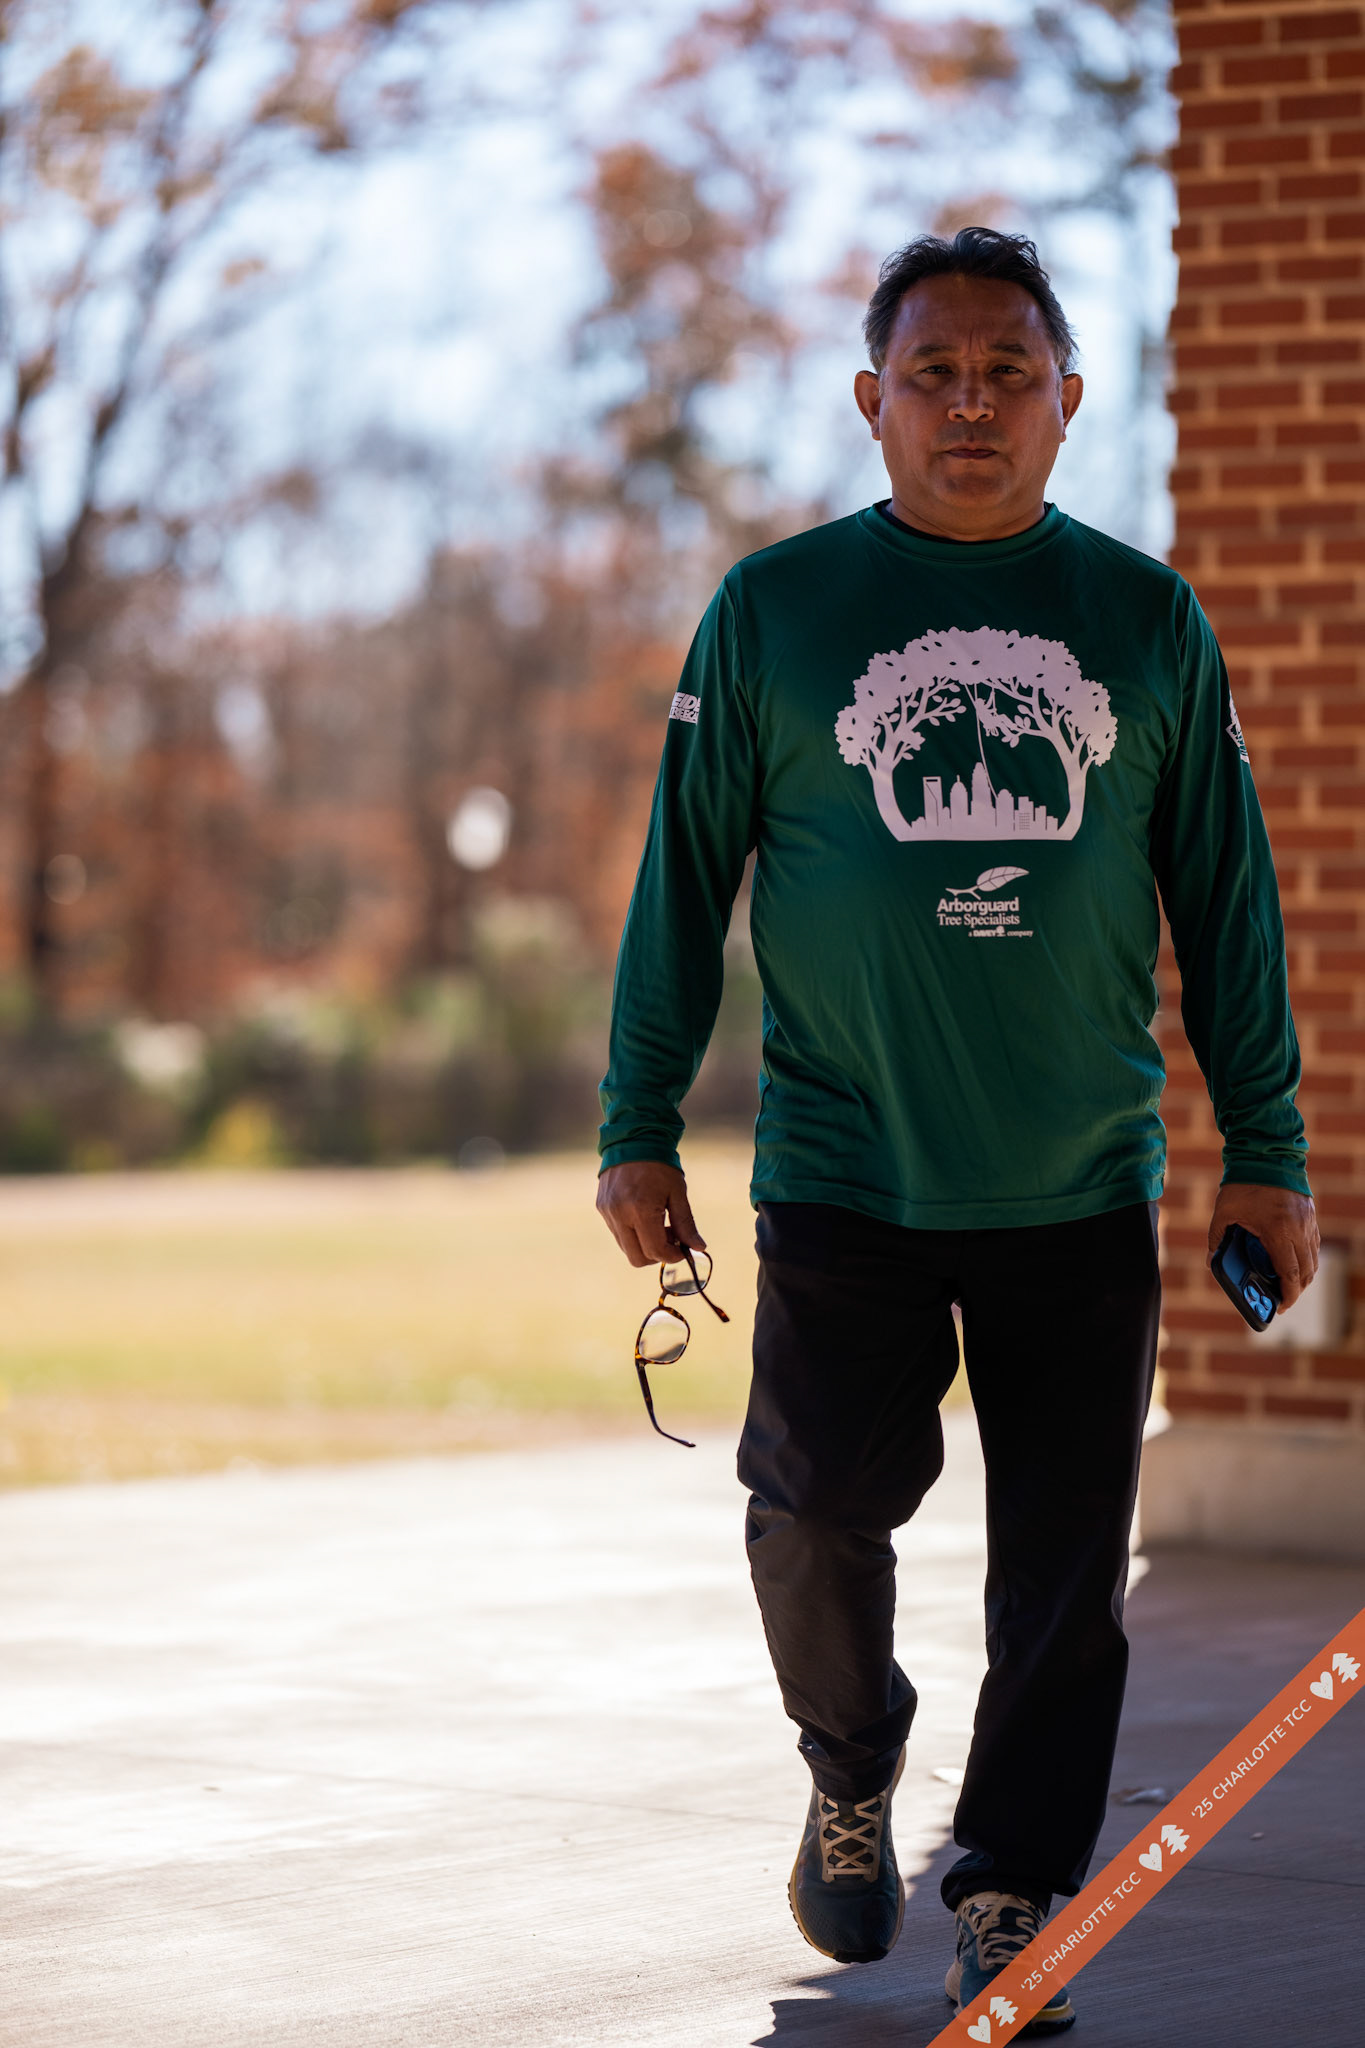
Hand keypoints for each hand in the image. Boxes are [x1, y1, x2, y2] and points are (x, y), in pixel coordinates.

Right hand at [596, 1160, 705, 1268]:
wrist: (633, 1138)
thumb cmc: (660, 1164)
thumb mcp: (678, 1193)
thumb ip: (686, 1223)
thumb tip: (698, 1248)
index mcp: (640, 1209)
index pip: (655, 1250)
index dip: (672, 1256)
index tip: (683, 1249)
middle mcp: (620, 1214)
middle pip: (637, 1258)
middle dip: (656, 1255)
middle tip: (671, 1239)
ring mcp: (607, 1212)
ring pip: (626, 1248)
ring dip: (644, 1245)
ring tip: (658, 1224)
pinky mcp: (602, 1208)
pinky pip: (617, 1233)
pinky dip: (633, 1233)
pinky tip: (643, 1216)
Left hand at [1207, 1183, 1319, 1310]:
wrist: (1265, 1153)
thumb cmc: (1243, 1183)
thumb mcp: (1224, 1213)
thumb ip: (1217, 1239)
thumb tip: (1211, 1262)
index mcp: (1279, 1231)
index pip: (1290, 1273)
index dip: (1288, 1294)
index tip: (1280, 1306)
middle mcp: (1299, 1229)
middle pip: (1307, 1271)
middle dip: (1296, 1289)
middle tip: (1282, 1299)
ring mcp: (1308, 1222)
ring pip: (1313, 1258)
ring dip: (1303, 1275)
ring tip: (1287, 1283)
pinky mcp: (1310, 1214)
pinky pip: (1313, 1244)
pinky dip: (1306, 1257)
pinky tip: (1292, 1260)